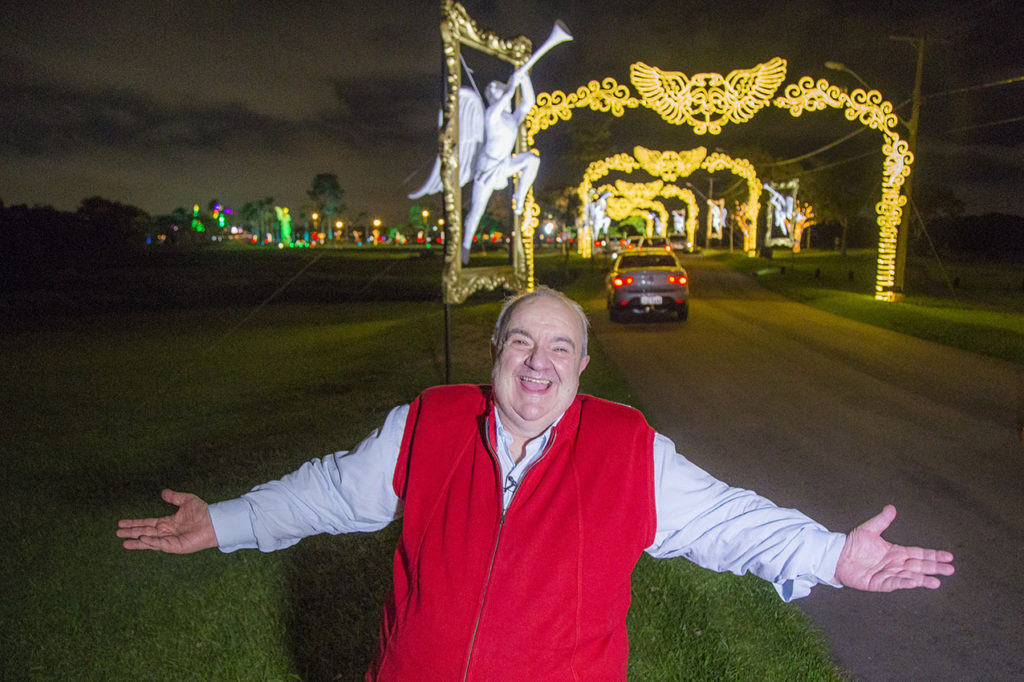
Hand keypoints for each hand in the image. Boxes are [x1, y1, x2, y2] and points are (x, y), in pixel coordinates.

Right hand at [117, 489, 217, 553]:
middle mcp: (166, 532)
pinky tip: (141, 539)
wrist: (214, 522)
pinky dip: (150, 542)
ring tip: (124, 542)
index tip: (121, 523)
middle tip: (117, 533)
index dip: (134, 523)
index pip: (147, 523)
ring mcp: (170, 540)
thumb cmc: (203, 512)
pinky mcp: (175, 546)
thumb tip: (163, 492)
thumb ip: (174, 497)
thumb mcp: (187, 501)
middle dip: (131, 533)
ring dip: (137, 541)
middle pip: (144, 532)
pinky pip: (160, 544)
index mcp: (167, 523)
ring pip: (149, 541)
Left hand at [834, 505, 954, 590]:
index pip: (919, 553)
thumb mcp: (869, 529)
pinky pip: (894, 583)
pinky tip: (914, 582)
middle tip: (951, 570)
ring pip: (910, 576)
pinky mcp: (879, 583)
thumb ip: (882, 520)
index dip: (934, 555)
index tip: (949, 557)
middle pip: (919, 566)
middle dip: (934, 568)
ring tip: (937, 582)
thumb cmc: (853, 544)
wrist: (837, 556)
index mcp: (896, 552)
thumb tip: (892, 507)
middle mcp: (895, 564)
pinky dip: (904, 583)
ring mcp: (888, 574)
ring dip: (923, 579)